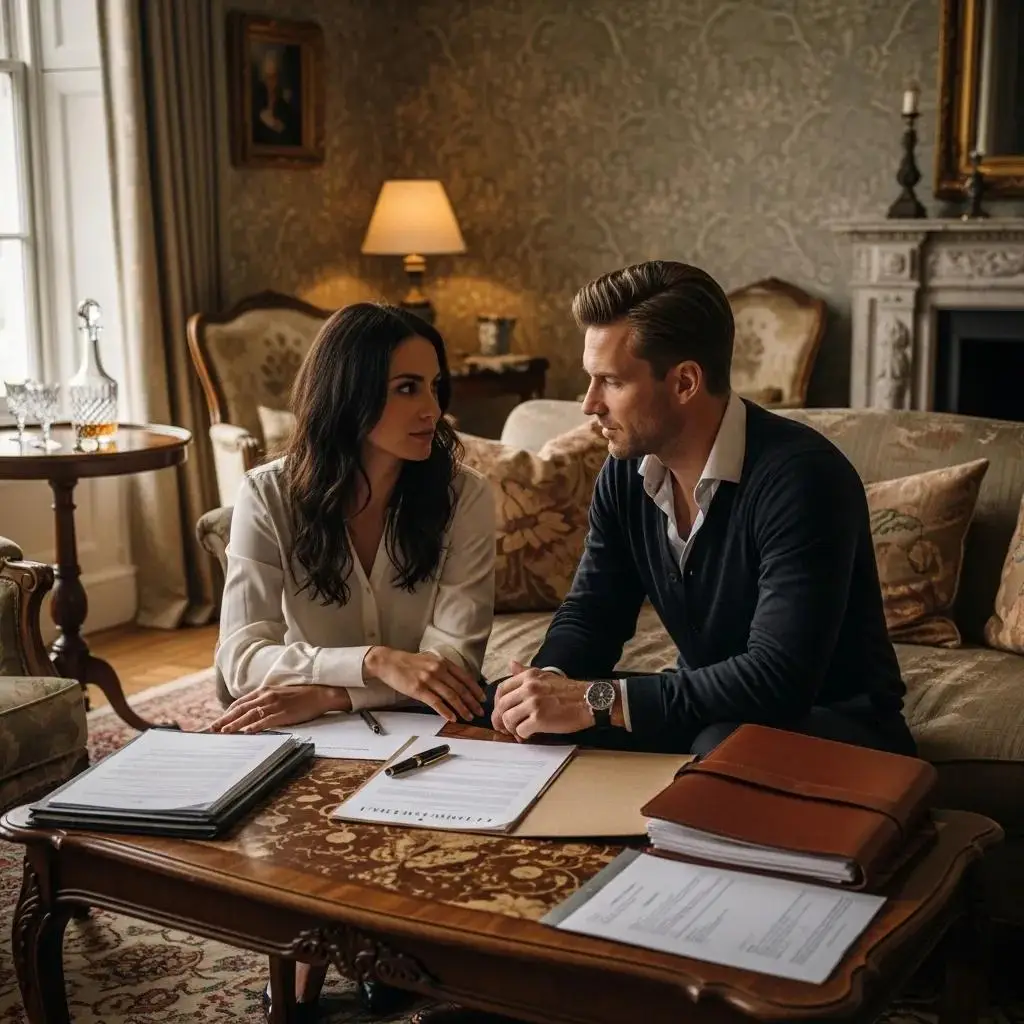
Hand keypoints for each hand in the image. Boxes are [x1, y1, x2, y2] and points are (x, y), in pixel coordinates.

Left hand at [208, 684, 350, 733]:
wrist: (321, 693)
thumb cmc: (300, 694)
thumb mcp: (279, 693)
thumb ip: (264, 700)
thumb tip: (250, 713)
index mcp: (264, 690)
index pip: (240, 702)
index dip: (227, 712)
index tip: (217, 721)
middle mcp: (266, 696)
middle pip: (241, 709)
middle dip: (225, 719)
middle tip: (212, 729)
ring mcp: (275, 704)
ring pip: (250, 715)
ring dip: (235, 724)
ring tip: (224, 732)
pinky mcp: (285, 713)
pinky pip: (267, 720)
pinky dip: (255, 726)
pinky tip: (247, 732)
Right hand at [365, 647, 484, 722]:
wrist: (389, 662)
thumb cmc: (410, 663)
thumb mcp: (430, 660)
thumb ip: (444, 669)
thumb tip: (458, 682)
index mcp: (443, 662)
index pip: (465, 677)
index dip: (475, 689)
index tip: (482, 699)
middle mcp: (438, 669)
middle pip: (460, 688)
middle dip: (472, 702)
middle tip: (479, 712)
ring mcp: (429, 679)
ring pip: (451, 696)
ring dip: (462, 708)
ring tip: (468, 717)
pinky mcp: (418, 689)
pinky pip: (436, 702)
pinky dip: (446, 711)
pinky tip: (452, 718)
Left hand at [491, 660, 592, 739]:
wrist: (589, 701)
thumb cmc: (569, 691)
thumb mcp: (545, 676)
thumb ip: (525, 672)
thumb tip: (511, 664)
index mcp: (529, 677)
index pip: (501, 689)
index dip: (497, 703)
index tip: (501, 712)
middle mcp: (529, 688)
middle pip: (502, 705)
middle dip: (500, 719)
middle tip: (505, 727)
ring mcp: (534, 703)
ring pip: (508, 719)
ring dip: (511, 728)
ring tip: (519, 732)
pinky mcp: (540, 719)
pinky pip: (521, 730)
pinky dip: (522, 735)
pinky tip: (529, 735)